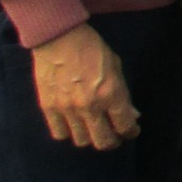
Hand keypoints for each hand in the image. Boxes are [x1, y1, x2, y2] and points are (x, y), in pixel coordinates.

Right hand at [30, 23, 139, 150]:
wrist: (59, 39)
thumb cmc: (92, 49)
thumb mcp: (116, 67)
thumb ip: (124, 94)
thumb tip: (132, 115)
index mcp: (111, 94)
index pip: (124, 126)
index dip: (130, 132)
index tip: (130, 131)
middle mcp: (90, 107)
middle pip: (103, 142)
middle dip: (112, 141)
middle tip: (113, 135)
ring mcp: (68, 110)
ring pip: (82, 141)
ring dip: (90, 137)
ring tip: (92, 128)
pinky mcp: (49, 109)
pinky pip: (60, 134)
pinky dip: (68, 132)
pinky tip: (73, 124)